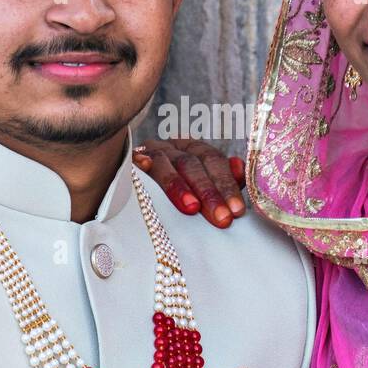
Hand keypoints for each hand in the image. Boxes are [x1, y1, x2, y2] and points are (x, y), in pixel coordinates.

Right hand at [132, 138, 246, 228]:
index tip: (236, 210)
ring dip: (178, 185)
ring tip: (191, 208)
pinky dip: (140, 162)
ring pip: (165, 163)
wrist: (132, 190)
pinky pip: (133, 160)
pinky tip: (143, 166)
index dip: (226, 184)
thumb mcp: (201, 188)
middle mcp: (173, 149)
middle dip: (209, 191)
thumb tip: (240, 171)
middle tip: (221, 218)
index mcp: (195, 151)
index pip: (214, 162)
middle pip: (192, 163)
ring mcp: (149, 153)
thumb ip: (222, 181)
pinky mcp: (127, 161)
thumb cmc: (177, 194)